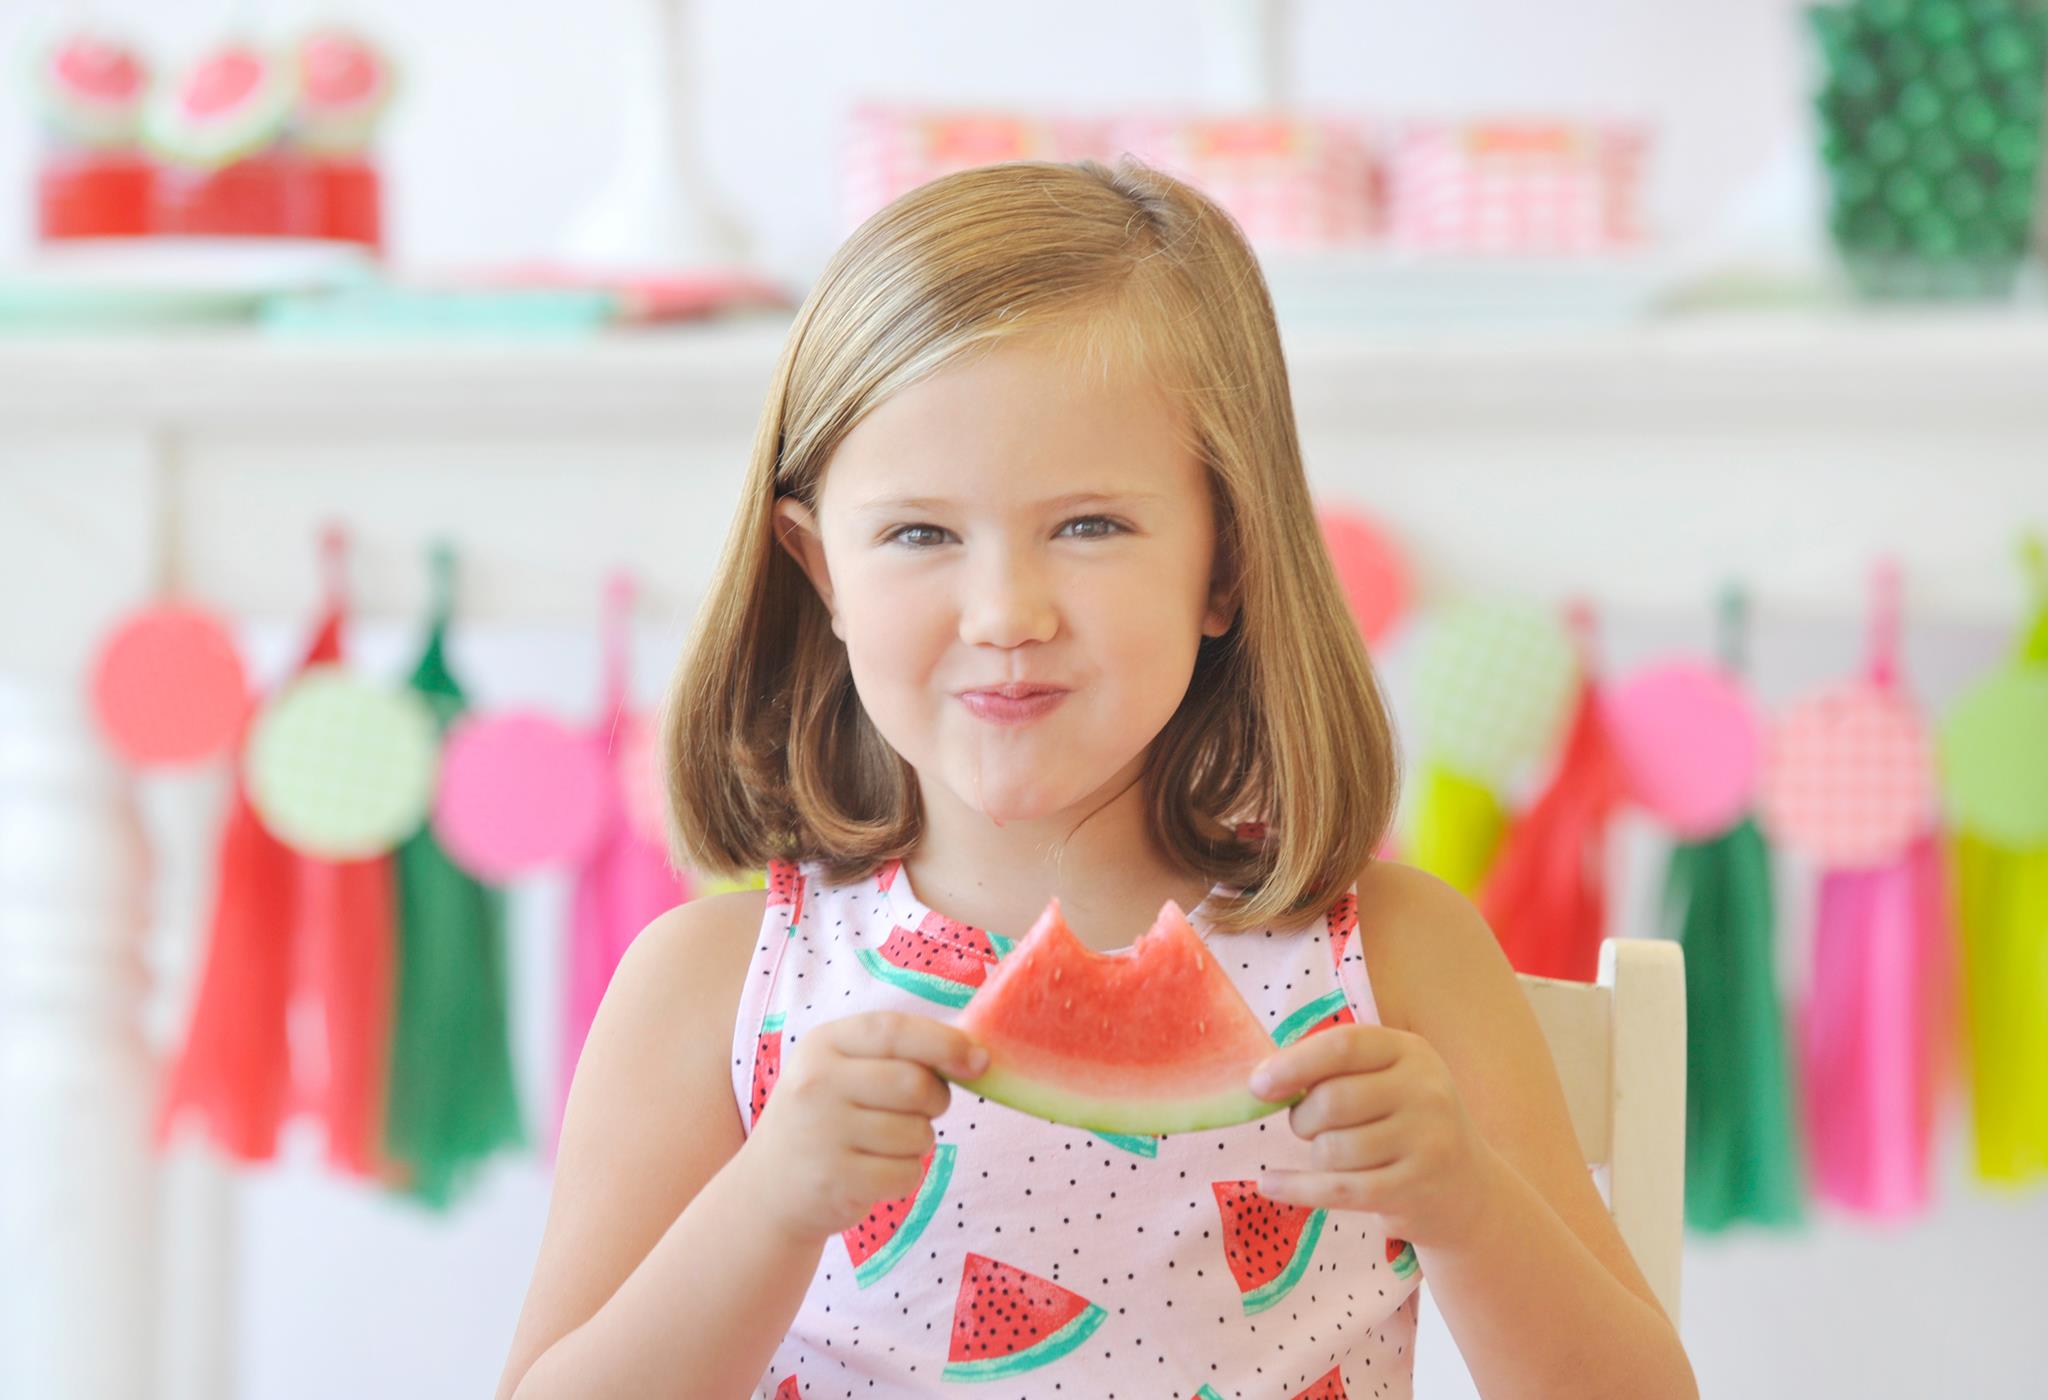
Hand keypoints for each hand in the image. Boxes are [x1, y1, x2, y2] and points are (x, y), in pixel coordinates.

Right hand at [742, 1010, 987, 1245]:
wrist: (767, 1189)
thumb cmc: (825, 1120)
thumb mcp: (842, 1070)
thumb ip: (898, 1054)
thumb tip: (978, 1056)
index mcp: (824, 1044)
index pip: (895, 1030)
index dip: (945, 1043)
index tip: (980, 1060)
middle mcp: (818, 1083)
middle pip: (915, 1084)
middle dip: (935, 1100)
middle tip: (920, 1111)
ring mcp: (823, 1133)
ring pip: (917, 1133)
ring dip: (918, 1143)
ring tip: (882, 1145)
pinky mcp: (835, 1180)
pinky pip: (907, 1174)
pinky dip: (905, 1176)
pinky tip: (874, 1173)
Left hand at [1248, 1022, 1503, 1250]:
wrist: (1469, 1190)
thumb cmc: (1406, 1124)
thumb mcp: (1388, 1080)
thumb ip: (1337, 1069)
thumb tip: (1262, 1077)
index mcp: (1411, 1052)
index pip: (1343, 1046)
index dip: (1294, 1064)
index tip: (1258, 1084)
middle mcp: (1425, 1092)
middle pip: (1332, 1101)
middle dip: (1303, 1118)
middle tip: (1307, 1127)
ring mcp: (1426, 1142)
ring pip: (1332, 1149)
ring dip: (1315, 1156)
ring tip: (1331, 1154)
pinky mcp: (1415, 1190)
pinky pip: (1338, 1189)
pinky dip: (1296, 1188)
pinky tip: (1270, 1184)